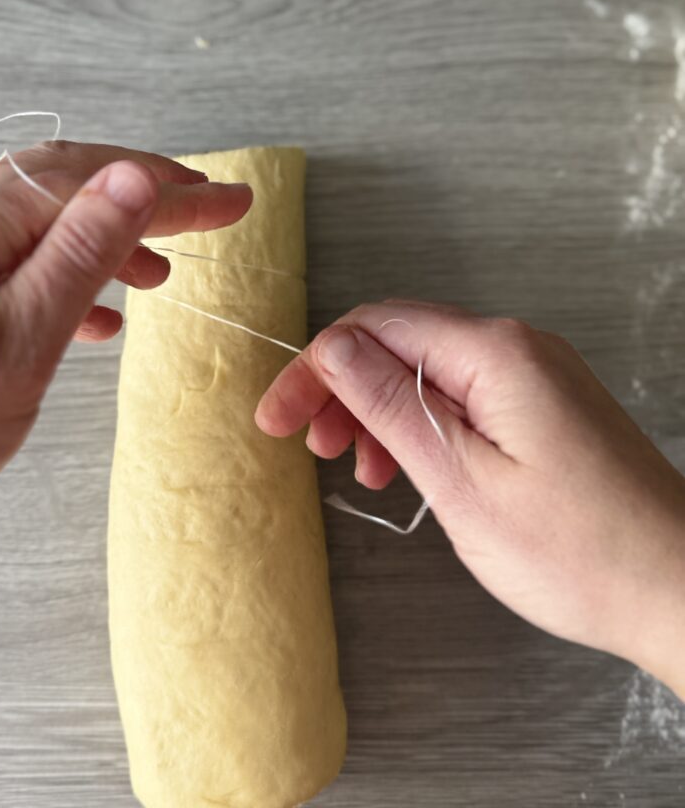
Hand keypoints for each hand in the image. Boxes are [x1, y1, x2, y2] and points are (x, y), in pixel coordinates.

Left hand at [0, 141, 251, 637]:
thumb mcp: (16, 347)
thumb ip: (79, 255)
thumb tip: (133, 178)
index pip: (89, 183)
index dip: (171, 190)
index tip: (232, 201)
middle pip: (62, 189)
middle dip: (143, 199)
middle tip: (211, 213)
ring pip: (37, 230)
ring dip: (105, 241)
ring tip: (161, 273)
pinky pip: (8, 269)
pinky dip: (62, 281)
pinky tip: (95, 316)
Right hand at [256, 302, 684, 697]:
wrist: (683, 593)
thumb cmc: (580, 553)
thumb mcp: (462, 481)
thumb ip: (391, 406)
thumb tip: (333, 347)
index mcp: (496, 353)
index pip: (375, 328)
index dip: (315, 368)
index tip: (277, 418)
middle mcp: (516, 348)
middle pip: (398, 343)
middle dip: (341, 389)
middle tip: (309, 446)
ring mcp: (534, 376)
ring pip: (427, 371)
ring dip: (377, 411)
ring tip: (358, 468)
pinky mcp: (543, 406)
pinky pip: (461, 396)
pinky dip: (420, 426)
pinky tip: (407, 469)